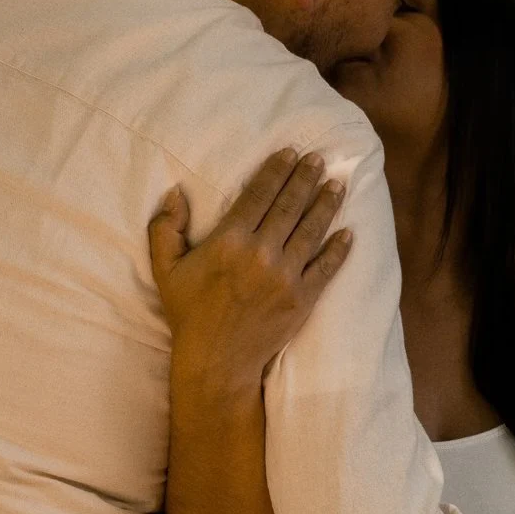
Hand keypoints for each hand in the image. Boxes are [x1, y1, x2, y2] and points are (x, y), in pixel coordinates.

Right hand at [148, 150, 351, 392]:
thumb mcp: (166, 269)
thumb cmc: (189, 313)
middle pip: (290, 206)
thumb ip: (165, 228)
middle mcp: (261, 253)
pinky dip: (339, 249)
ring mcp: (286, 276)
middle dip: (306, 178)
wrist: (216, 360)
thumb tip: (175, 193)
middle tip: (319, 160)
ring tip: (337, 185)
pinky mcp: (303, 299)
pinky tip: (349, 232)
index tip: (290, 153)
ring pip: (312, 230)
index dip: (277, 170)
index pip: (260, 194)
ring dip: (326, 204)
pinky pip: (326, 267)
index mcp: (230, 241)